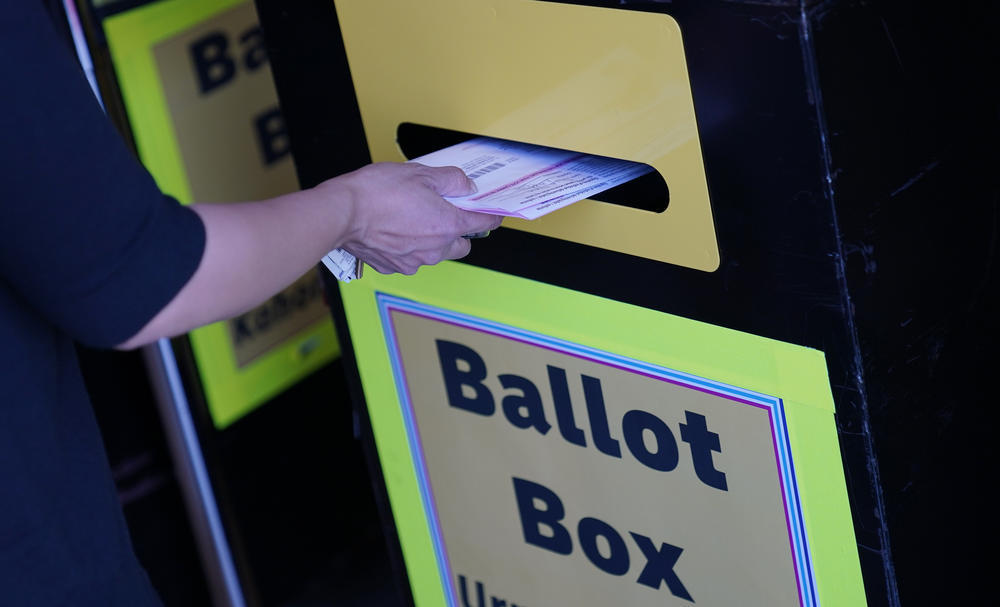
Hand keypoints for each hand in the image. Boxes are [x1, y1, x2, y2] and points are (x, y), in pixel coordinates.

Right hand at [327, 162, 502, 274]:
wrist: (342, 213)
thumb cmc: (377, 192)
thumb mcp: (420, 173)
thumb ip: (451, 180)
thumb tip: (465, 185)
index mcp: (447, 225)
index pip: (482, 223)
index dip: (489, 215)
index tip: (491, 212)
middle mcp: (435, 249)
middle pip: (461, 244)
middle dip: (458, 231)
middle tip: (443, 212)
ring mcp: (414, 262)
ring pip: (436, 254)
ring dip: (432, 241)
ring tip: (413, 219)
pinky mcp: (394, 267)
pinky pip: (411, 259)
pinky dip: (409, 248)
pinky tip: (395, 230)